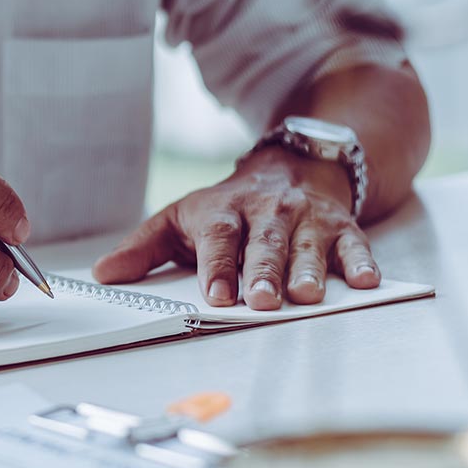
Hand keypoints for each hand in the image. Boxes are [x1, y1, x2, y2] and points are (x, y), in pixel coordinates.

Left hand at [91, 148, 379, 309]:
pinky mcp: (340, 225)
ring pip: (308, 245)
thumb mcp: (179, 219)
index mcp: (223, 212)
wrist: (290, 167)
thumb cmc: (227, 208)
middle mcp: (267, 212)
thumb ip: (142, 249)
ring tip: (308, 296)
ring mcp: (306, 218)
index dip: (218, 267)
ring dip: (309, 270)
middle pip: (265, 243)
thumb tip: (103, 274)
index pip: (219, 239)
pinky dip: (360, 261)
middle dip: (264, 271)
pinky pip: (353, 243)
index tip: (216, 295)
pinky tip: (364, 280)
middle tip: (263, 300)